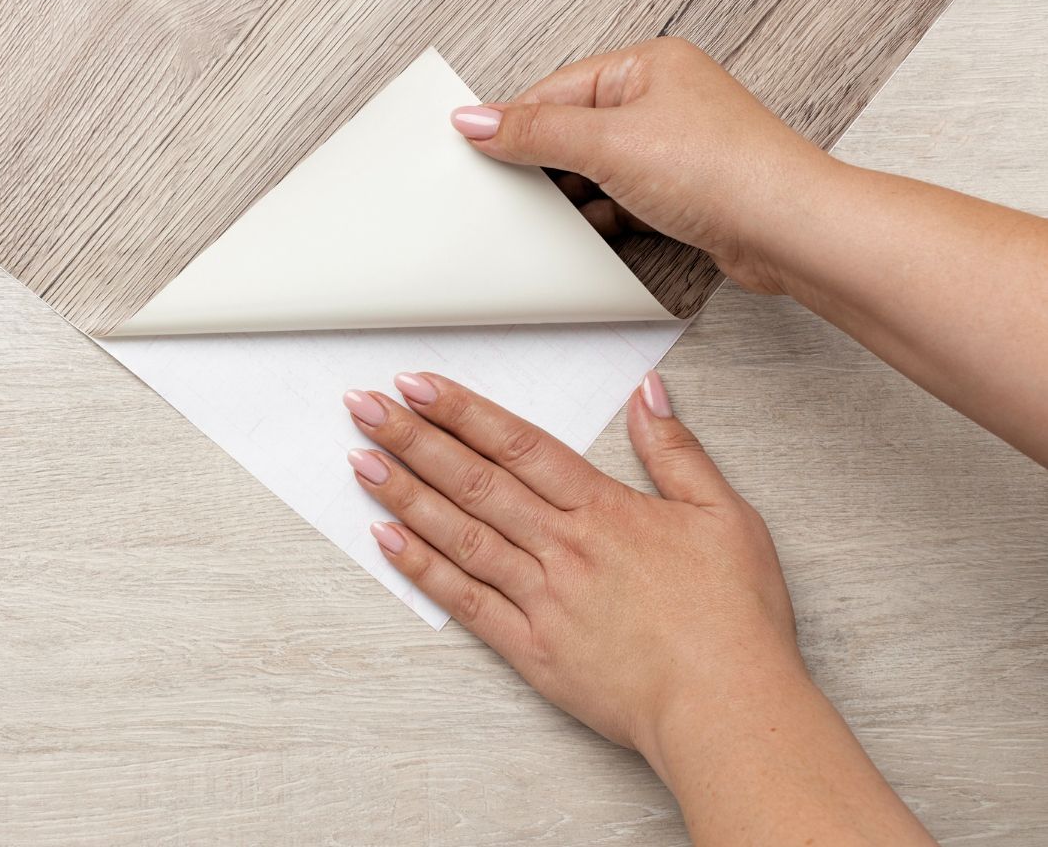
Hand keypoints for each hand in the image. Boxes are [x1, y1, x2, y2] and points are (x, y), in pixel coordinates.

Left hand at [344, 372, 939, 844]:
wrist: (726, 708)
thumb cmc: (732, 618)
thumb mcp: (724, 516)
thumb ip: (676, 452)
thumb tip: (649, 394)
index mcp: (605, 510)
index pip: (519, 445)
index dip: (463, 411)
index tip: (417, 384)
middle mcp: (563, 547)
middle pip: (475, 480)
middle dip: (413, 438)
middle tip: (363, 406)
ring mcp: (541, 598)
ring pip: (460, 534)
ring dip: (405, 495)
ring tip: (360, 460)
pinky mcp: (531, 648)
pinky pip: (466, 602)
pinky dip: (423, 569)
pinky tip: (386, 540)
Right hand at [449, 37, 834, 293]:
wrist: (789, 230)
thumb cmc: (723, 170)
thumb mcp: (609, 144)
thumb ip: (536, 132)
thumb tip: (476, 118)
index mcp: (647, 64)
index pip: (557, 89)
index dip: (513, 121)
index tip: (472, 148)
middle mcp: (663, 97)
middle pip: (575, 127)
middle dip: (545, 161)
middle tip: (508, 187)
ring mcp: (676, 145)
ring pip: (598, 166)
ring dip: (576, 193)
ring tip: (560, 212)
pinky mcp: (685, 189)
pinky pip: (623, 196)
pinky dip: (604, 214)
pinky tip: (596, 229)